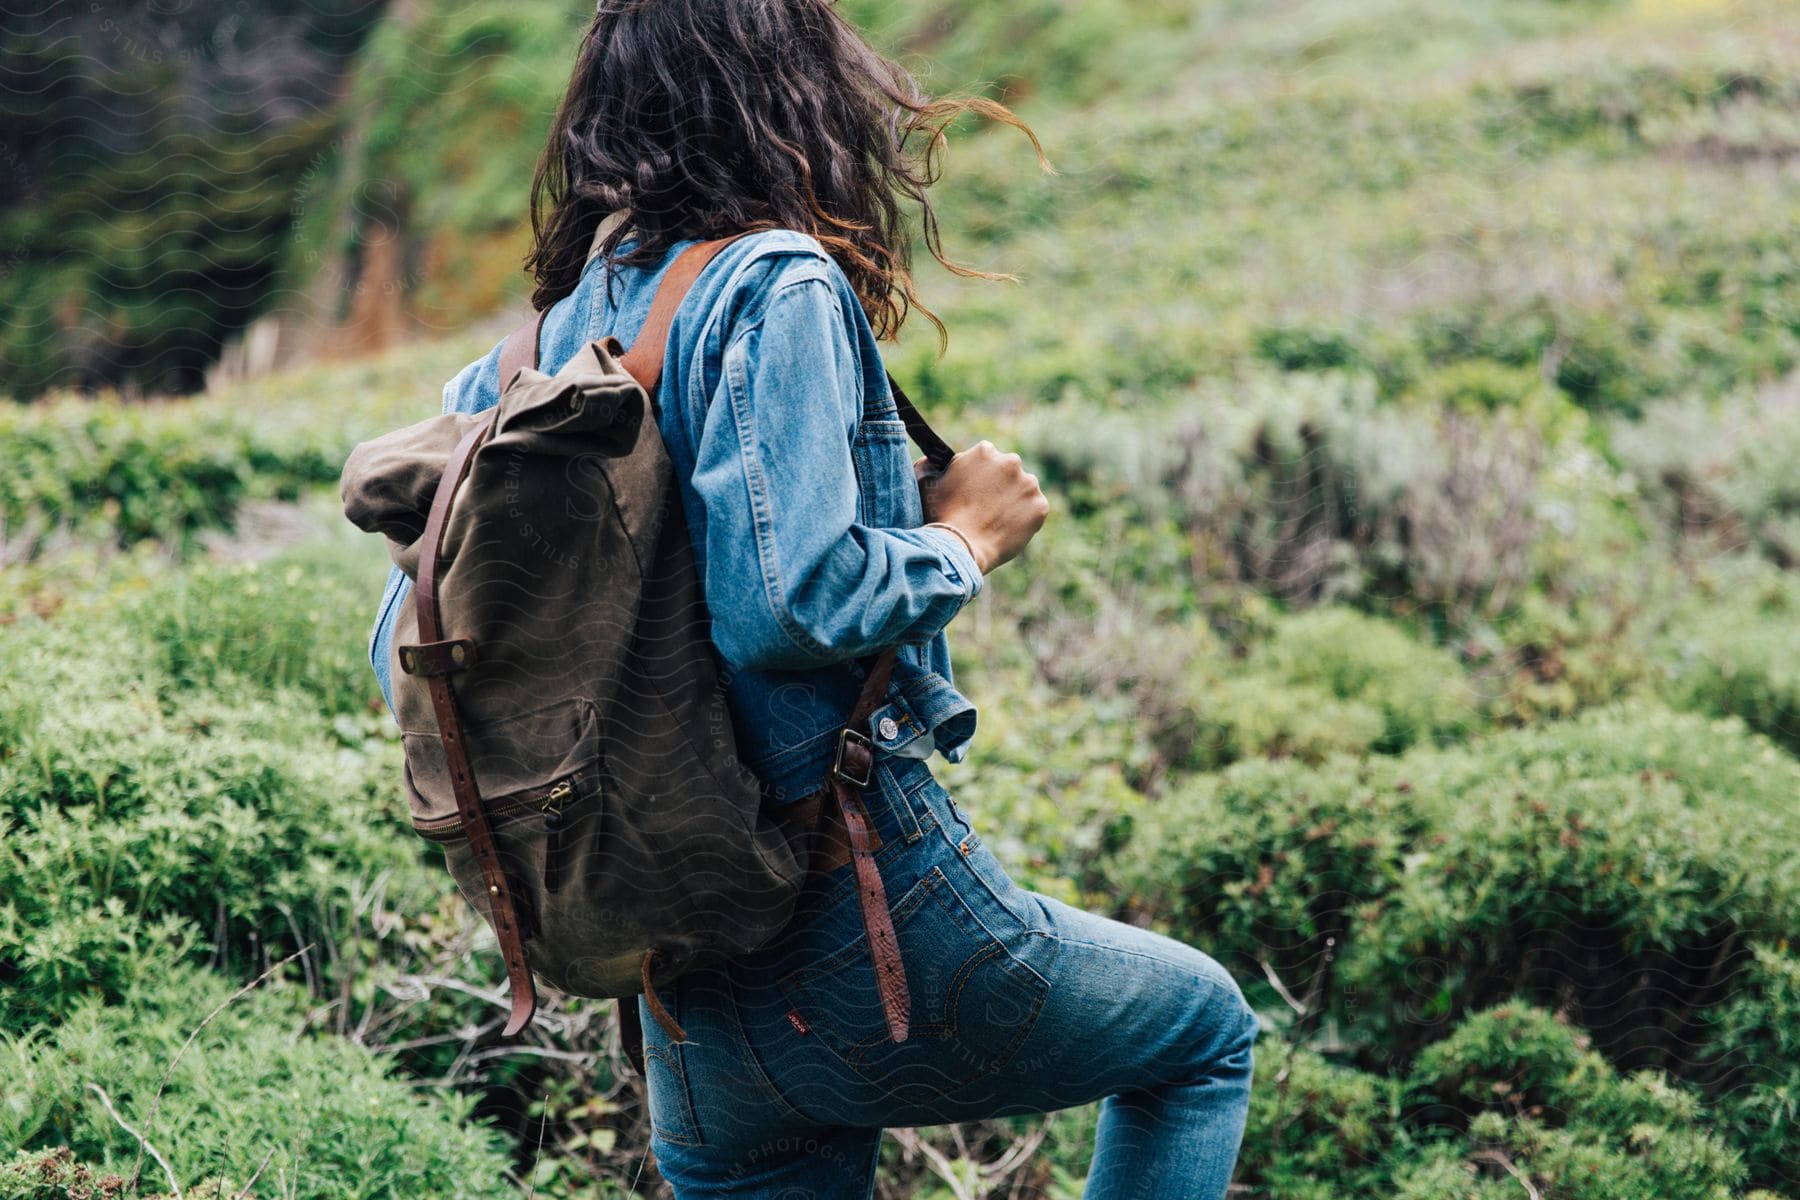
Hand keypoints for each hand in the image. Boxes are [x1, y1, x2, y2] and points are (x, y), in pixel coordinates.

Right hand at [913, 441, 1048, 573]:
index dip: (980, 477)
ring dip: (1015, 501)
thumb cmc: (940, 516)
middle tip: (986, 508)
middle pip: (1009, 472)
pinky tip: (1007, 529)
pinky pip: (1034, 511)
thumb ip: (929, 465)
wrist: (961, 547)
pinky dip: (1026, 520)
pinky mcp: (1040, 506)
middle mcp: (1011, 462)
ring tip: (996, 521)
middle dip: (1000, 486)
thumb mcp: (926, 483)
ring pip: (1024, 491)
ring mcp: (1029, 484)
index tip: (974, 493)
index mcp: (985, 451)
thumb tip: (930, 460)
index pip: (987, 459)